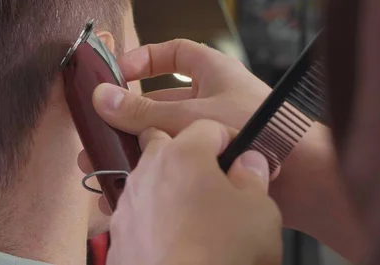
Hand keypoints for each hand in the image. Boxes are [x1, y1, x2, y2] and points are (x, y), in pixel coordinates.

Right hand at [93, 39, 363, 261]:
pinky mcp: (214, 159)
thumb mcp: (191, 116)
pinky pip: (178, 157)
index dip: (145, 57)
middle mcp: (211, 98)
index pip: (174, 53)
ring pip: (166, 132)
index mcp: (212, 72)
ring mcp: (212, 130)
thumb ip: (144, 110)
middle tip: (102, 126)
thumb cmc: (260, 129)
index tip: (119, 71)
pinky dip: (156, 166)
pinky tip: (133, 179)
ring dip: (137, 144)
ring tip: (105, 160)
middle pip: (161, 99)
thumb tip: (102, 97)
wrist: (304, 176)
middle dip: (130, 113)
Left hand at [107, 120, 281, 264]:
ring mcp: (129, 201)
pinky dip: (154, 214)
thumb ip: (254, 177)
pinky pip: (138, 210)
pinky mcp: (119, 231)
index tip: (244, 158)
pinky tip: (174, 235)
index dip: (231, 139)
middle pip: (166, 143)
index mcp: (184, 154)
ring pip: (149, 176)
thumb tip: (249, 162)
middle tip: (213, 178)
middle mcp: (149, 170)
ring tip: (194, 210)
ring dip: (169, 184)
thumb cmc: (220, 254)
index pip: (208, 127)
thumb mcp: (259, 211)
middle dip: (189, 153)